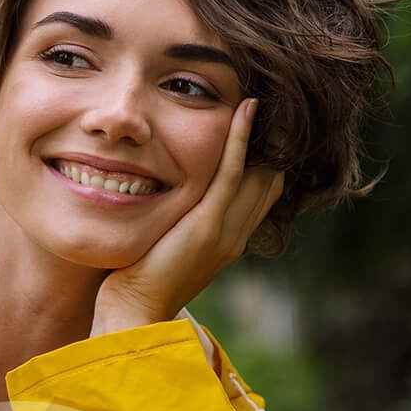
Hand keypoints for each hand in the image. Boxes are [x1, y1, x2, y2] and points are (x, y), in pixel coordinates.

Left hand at [90, 96, 284, 334]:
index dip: (267, 160)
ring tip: (264, 97)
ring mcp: (226, 230)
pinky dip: (242, 137)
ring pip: (260, 172)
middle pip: (269, 180)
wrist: (136, 313)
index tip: (263, 128)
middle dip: (274, 143)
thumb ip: (178, 226)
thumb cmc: (139, 283)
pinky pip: (234, 171)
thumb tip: (168, 205)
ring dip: (264, 133)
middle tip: (272, 103)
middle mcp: (236, 236)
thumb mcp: (167, 249)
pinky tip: (247, 109)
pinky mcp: (208, 223)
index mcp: (228, 242)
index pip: (261, 194)